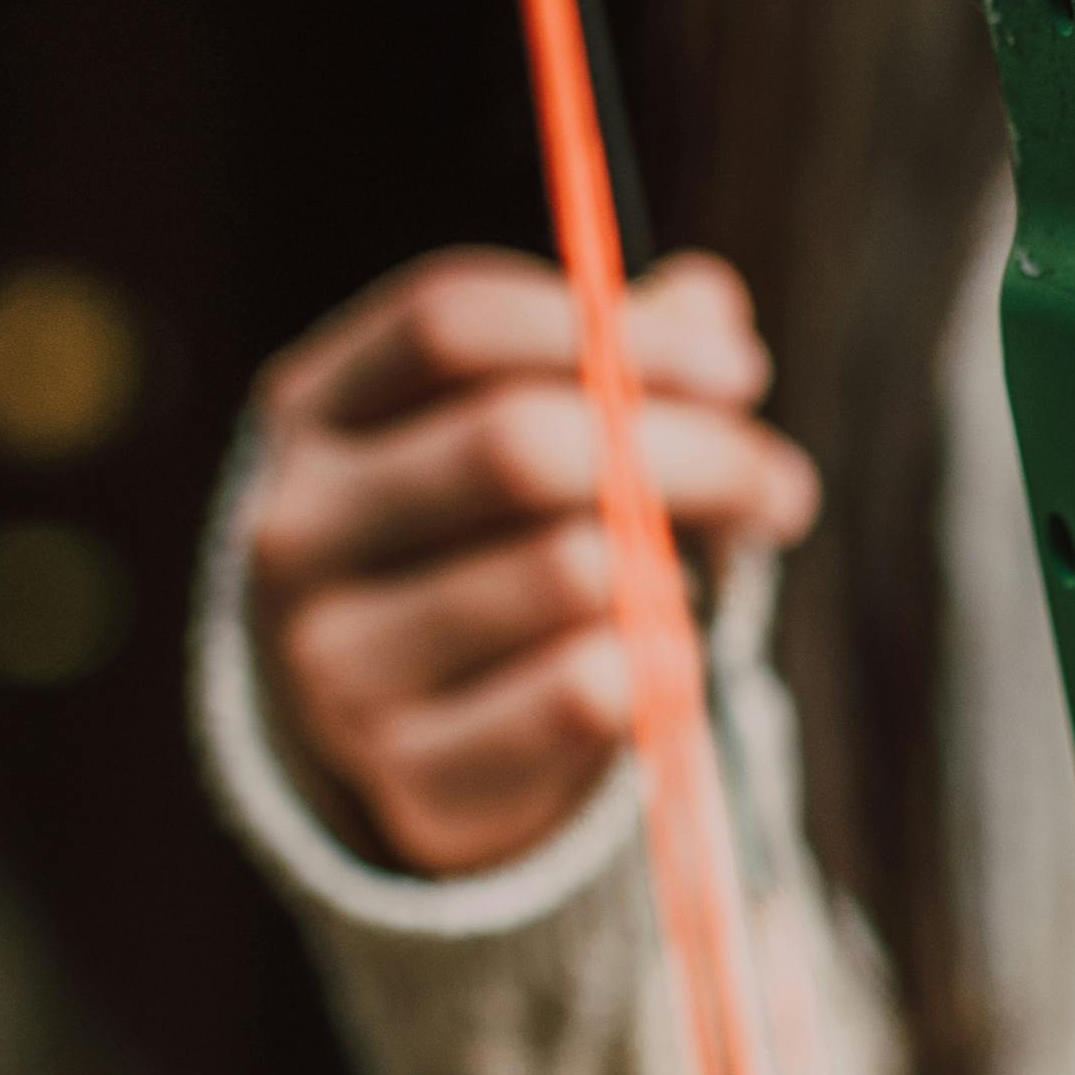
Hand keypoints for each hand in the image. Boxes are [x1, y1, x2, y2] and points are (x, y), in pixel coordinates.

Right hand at [236, 249, 820, 878]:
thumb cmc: (486, 550)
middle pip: (515, 443)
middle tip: (778, 484)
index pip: (449, 325)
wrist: (407, 742)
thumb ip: (615, 356)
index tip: (741, 371)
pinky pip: (582, 693)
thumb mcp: (528, 433)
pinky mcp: (405, 770)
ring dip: (680, 567)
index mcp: (313, 411)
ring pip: (567, 571)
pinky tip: (668, 660)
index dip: (612, 331)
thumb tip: (708, 304)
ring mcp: (335, 660)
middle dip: (689, 452)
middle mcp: (296, 530)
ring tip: (710, 582)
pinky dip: (659, 665)